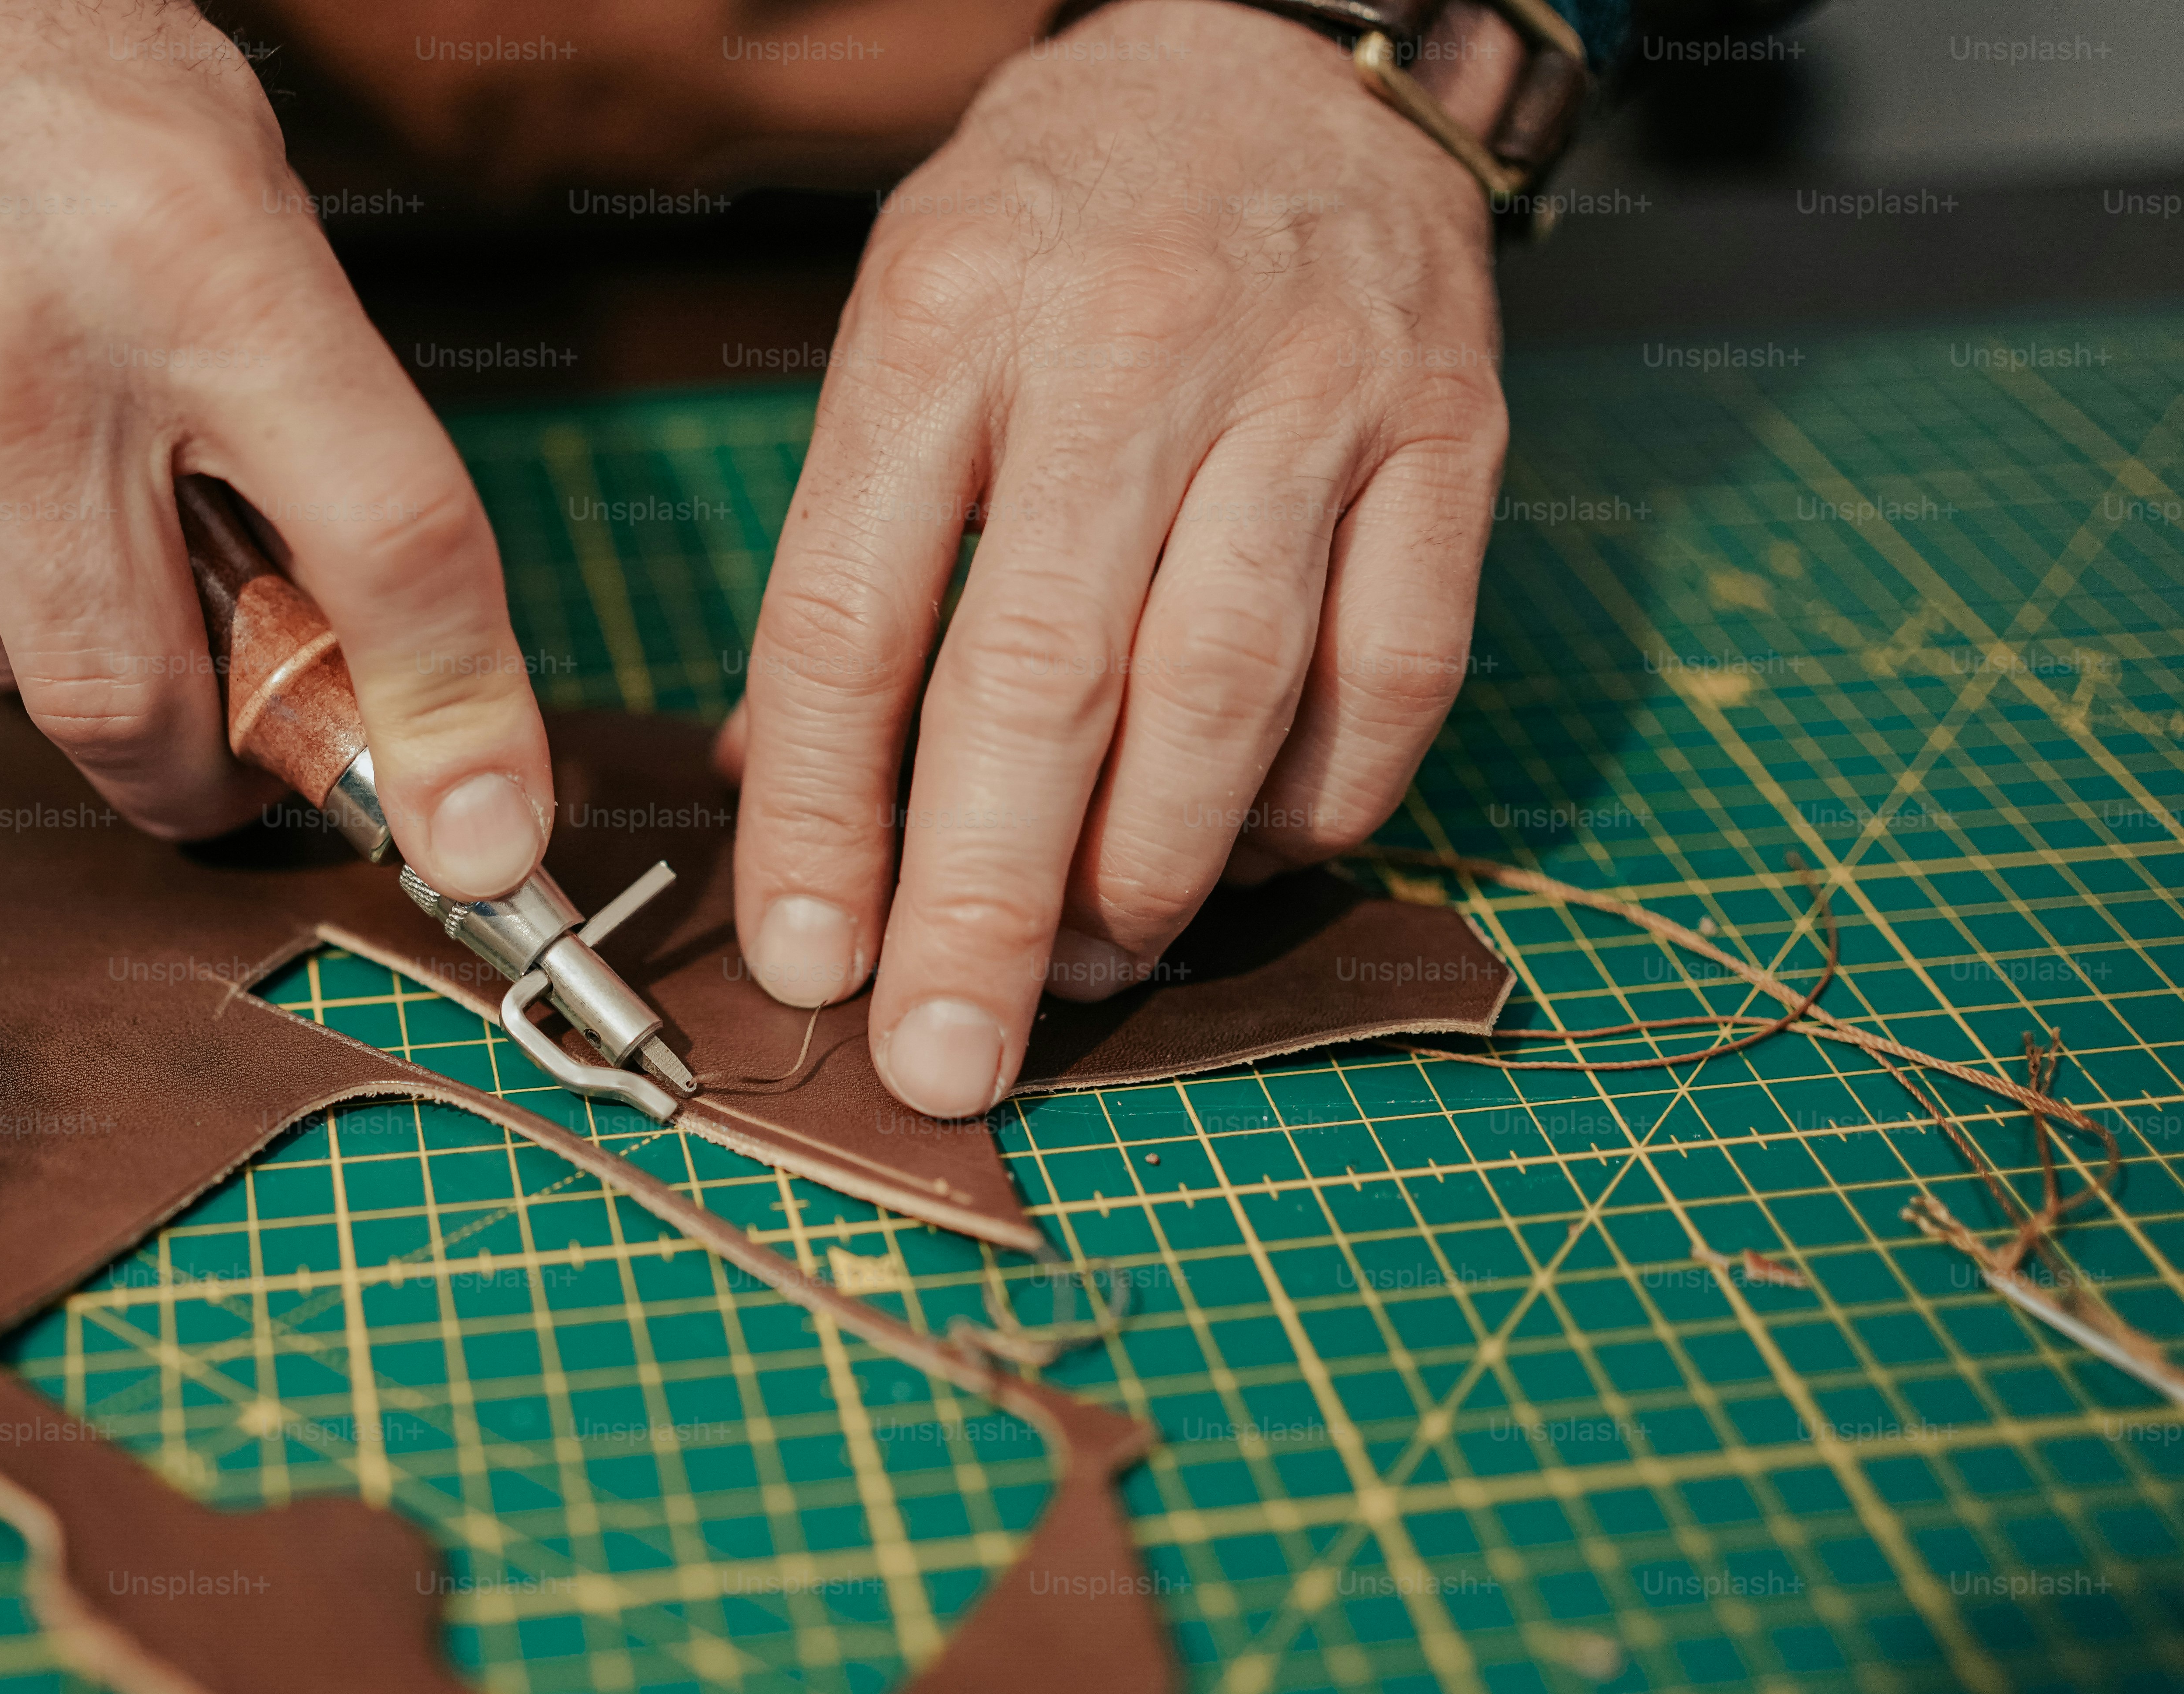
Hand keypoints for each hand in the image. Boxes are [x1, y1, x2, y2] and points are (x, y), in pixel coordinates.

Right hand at [0, 0, 550, 897]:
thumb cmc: (58, 74)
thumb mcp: (242, 204)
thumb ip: (315, 437)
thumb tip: (371, 675)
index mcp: (203, 268)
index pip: (384, 544)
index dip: (452, 722)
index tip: (488, 842)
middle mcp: (18, 352)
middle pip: (137, 706)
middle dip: (203, 775)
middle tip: (235, 749)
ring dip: (51, 632)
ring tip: (47, 484)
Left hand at [720, 0, 1516, 1116]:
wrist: (1286, 53)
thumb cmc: (1062, 227)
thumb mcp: (903, 327)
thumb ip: (852, 556)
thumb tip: (777, 790)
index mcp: (949, 323)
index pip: (852, 619)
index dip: (821, 819)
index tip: (808, 966)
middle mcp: (1130, 353)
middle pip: (1039, 686)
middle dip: (981, 908)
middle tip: (943, 1059)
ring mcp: (1310, 394)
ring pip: (1221, 702)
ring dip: (1144, 882)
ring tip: (1087, 974)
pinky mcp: (1450, 437)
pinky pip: (1393, 679)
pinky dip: (1316, 807)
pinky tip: (1240, 860)